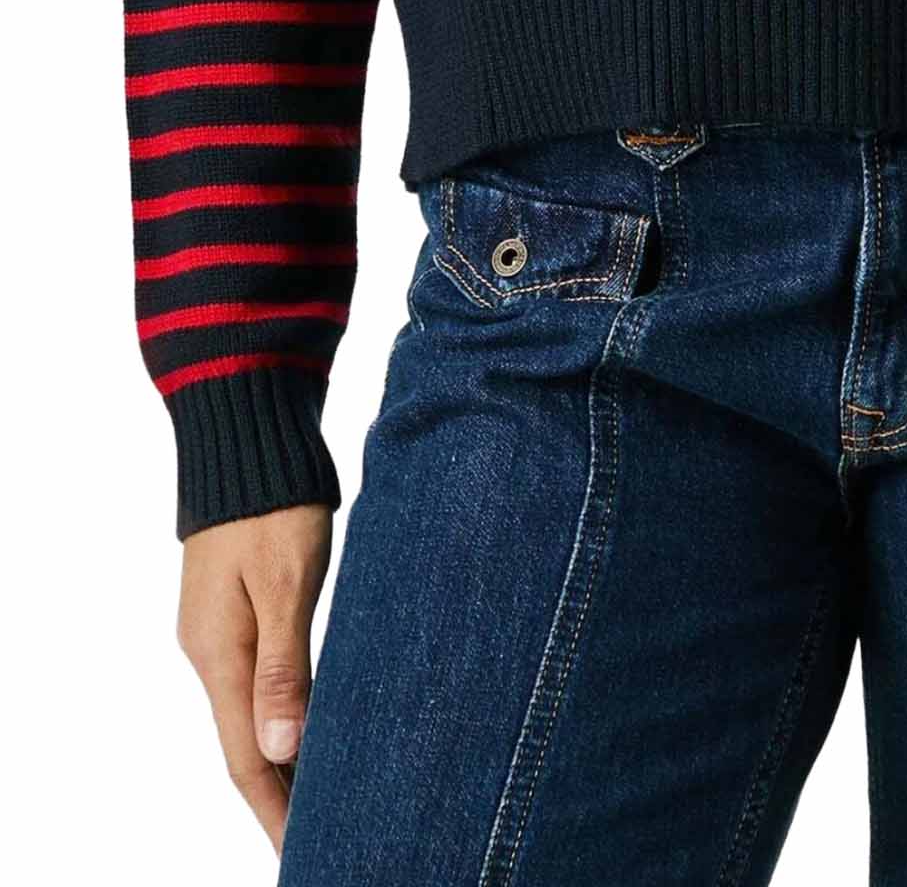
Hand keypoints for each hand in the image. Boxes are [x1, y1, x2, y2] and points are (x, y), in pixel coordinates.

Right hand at [175, 503, 332, 852]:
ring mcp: (218, 632)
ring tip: (319, 801)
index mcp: (220, 655)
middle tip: (320, 841)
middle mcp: (211, 653)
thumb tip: (282, 752)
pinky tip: (306, 728)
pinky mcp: (234, 610)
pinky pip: (255, 685)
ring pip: (250, 717)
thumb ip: (282, 667)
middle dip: (279, 799)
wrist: (245, 437)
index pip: (247, 758)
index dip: (276, 811)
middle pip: (245, 747)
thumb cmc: (273, 503)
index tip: (304, 853)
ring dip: (282, 762)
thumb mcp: (284, 582)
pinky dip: (280, 719)